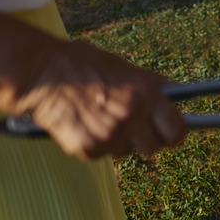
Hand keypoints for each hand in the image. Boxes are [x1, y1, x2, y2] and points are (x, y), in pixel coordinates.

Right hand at [16, 38, 186, 159]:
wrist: (42, 73)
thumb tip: (174, 100)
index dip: (175, 133)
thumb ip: (151, 88)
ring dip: (119, 141)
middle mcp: (131, 116)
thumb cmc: (85, 65)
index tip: (172, 133)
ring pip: (126, 151)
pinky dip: (96, 144)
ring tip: (101, 118)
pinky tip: (85, 123)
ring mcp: (109, 135)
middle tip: (134, 127)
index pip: (177, 129)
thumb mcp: (127, 70)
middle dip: (146, 140)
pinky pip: (102, 154)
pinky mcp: (88, 148)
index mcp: (145, 94)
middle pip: (154, 147)